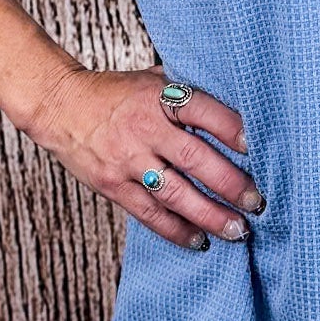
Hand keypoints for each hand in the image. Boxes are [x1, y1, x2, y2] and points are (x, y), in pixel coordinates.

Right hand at [26, 65, 262, 251]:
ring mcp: (127, 160)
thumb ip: (187, 94)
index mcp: (160, 97)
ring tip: (238, 230)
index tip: (259, 148)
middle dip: (231, 184)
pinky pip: (149, 214)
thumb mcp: (153, 79)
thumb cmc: (116, 92)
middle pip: (195, 159)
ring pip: (175, 194)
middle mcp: (145, 128)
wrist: (60, 104)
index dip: (233, 129)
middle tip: (257, 202)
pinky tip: (200, 240)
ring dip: (210, 215)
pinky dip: (177, 230)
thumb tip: (236, 106)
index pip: (204, 111)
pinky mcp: (112, 185)